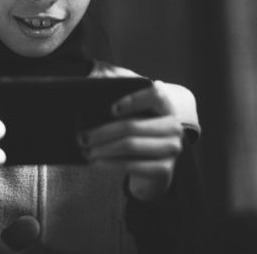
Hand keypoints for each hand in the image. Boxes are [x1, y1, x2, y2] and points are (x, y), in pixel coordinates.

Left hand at [79, 81, 185, 202]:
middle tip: (82, 138)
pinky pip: (131, 165)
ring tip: (86, 151)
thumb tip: (96, 84)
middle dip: (102, 132)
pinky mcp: (164, 169)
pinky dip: (109, 163)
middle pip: (133, 125)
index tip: (110, 110)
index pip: (155, 95)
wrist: (153, 172)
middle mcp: (174, 127)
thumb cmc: (137, 138)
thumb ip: (119, 102)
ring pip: (130, 145)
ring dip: (102, 148)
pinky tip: (96, 162)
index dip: (133, 100)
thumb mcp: (132, 118)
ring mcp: (171, 149)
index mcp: (166, 107)